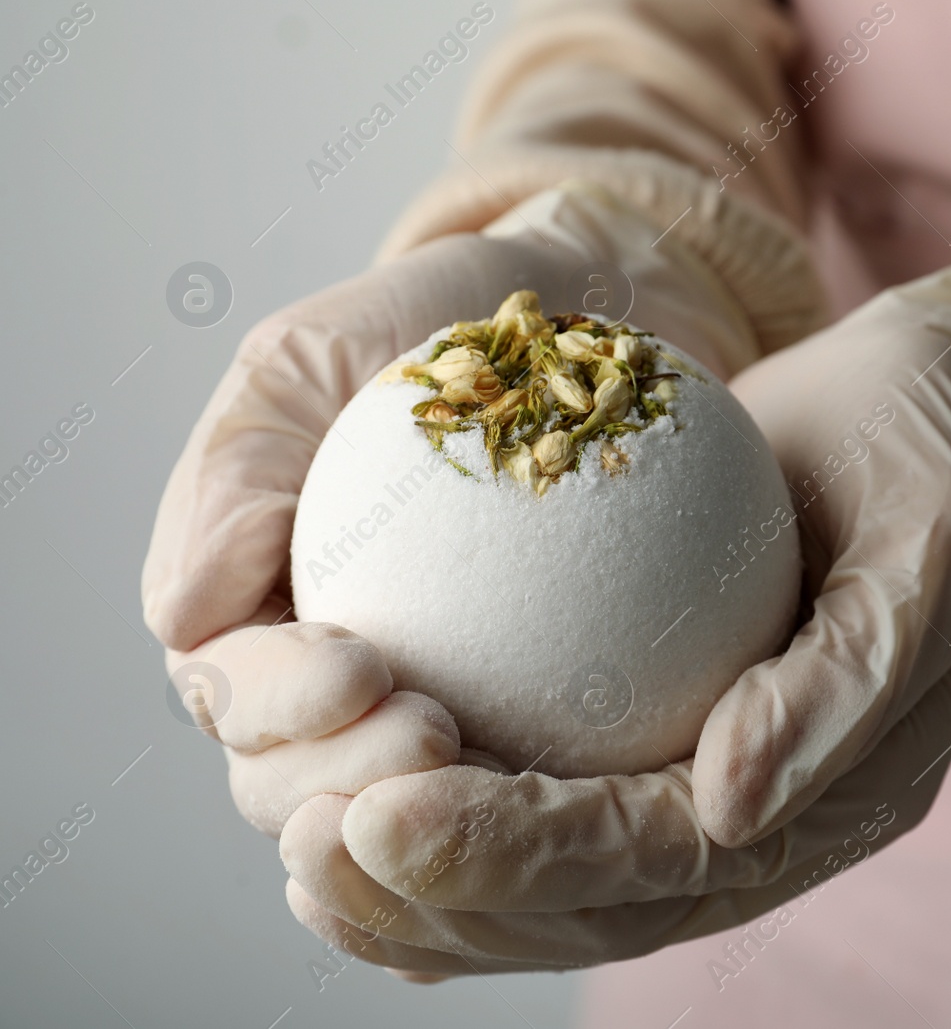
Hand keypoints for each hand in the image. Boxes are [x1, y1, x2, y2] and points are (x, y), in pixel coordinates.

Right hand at [145, 186, 753, 835]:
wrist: (587, 321)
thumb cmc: (434, 322)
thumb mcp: (317, 355)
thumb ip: (239, 465)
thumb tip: (179, 612)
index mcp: (245, 607)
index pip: (230, 691)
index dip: (277, 707)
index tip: (362, 669)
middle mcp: (314, 675)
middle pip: (295, 782)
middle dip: (347, 782)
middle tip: (439, 736)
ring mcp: (417, 698)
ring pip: (395, 809)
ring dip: (433, 813)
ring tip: (498, 763)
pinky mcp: (522, 711)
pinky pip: (515, 782)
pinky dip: (527, 808)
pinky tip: (571, 803)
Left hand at [277, 264, 950, 974]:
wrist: (934, 410)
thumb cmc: (937, 457)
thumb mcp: (933, 542)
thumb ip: (851, 677)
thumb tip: (731, 802)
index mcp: (843, 799)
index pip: (664, 860)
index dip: (523, 856)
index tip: (385, 819)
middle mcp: (765, 817)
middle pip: (589, 906)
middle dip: (441, 898)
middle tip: (307, 842)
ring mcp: (706, 783)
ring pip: (549, 883)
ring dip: (419, 884)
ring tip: (296, 837)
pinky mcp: (654, 730)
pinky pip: (539, 798)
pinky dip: (440, 813)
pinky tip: (340, 787)